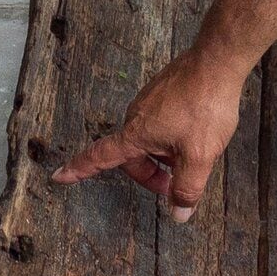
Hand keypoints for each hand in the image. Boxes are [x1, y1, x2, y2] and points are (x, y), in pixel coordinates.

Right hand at [52, 47, 247, 223]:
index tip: (59, 176)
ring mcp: (149, 102)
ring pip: (149, 140)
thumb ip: (187, 187)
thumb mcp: (200, 156)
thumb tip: (178, 214)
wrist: (217, 61)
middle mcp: (136, 116)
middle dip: (152, 174)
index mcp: (137, 133)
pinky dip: (172, 136)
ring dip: (165, 155)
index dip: (79, 169)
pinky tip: (196, 134)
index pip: (101, 157)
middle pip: (132, 156)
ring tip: (193, 155)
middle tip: (177, 185)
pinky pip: (160, 123)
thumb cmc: (206, 105)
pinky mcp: (163, 93)